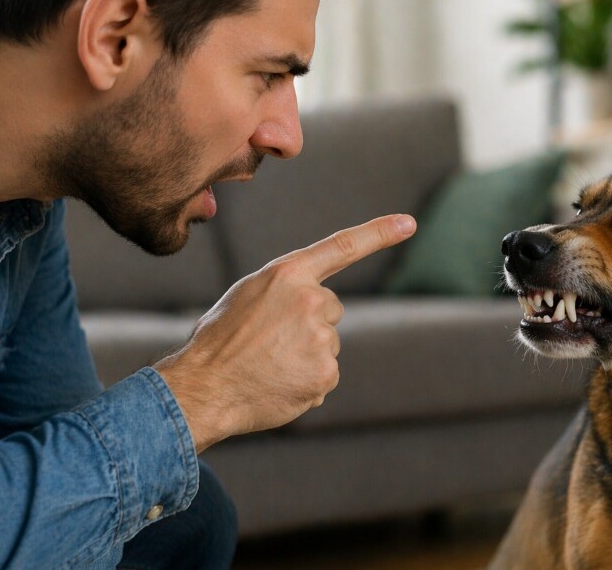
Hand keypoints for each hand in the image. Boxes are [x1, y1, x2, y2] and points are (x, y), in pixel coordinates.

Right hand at [154, 214, 416, 452]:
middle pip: (330, 308)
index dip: (379, 233)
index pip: (342, 247)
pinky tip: (279, 383)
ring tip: (269, 363)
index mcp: (287, 274)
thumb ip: (285, 291)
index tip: (408, 223)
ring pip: (327, 344)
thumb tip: (315, 308)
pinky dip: (307, 382)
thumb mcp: (248, 296)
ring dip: (306, 354)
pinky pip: (326, 375)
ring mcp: (321, 338)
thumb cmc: (219, 341)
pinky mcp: (326, 372)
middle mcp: (311, 300)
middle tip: (270, 341)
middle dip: (309, 323)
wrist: (203, 387)